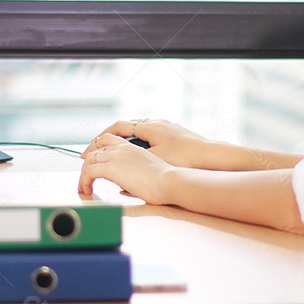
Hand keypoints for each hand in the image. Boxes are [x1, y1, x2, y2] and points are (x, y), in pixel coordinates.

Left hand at [78, 133, 175, 202]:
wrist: (170, 181)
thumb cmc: (166, 180)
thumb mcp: (149, 171)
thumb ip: (135, 173)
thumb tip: (125, 186)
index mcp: (132, 147)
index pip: (108, 139)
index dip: (97, 147)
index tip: (92, 157)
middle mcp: (122, 149)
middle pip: (95, 148)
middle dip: (87, 161)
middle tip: (84, 175)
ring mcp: (116, 156)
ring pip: (89, 160)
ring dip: (84, 173)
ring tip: (84, 186)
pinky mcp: (111, 168)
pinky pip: (89, 172)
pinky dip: (84, 181)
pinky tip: (87, 190)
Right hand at [85, 118, 215, 168]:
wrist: (212, 156)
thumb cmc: (185, 158)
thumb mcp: (155, 160)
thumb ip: (135, 166)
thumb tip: (117, 181)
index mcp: (149, 126)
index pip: (118, 126)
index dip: (101, 137)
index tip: (91, 147)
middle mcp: (157, 122)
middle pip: (127, 126)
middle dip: (110, 136)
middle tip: (98, 148)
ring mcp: (167, 126)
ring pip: (139, 129)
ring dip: (126, 139)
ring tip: (115, 150)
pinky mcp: (175, 133)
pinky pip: (151, 134)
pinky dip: (140, 141)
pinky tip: (140, 152)